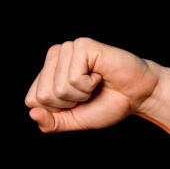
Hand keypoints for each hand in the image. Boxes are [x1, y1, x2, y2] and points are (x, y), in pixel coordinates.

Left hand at [24, 37, 159, 131]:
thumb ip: (51, 123)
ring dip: (81, 94)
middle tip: (88, 92)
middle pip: (44, 95)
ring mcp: (68, 48)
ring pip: (59, 88)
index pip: (32, 100)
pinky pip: (74, 79)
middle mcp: (54, 56)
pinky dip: (89, 85)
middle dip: (69, 103)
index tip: (76, 102)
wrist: (137, 96)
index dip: (56, 110)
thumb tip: (32, 113)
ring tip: (94, 83)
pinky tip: (99, 75)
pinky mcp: (82, 45)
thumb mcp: (73, 120)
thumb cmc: (106, 104)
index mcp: (47, 72)